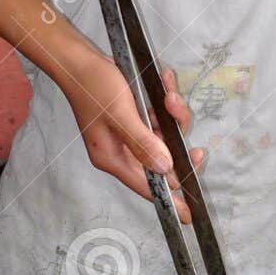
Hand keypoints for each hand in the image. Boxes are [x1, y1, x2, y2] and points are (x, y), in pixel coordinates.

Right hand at [58, 45, 203, 223]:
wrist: (79, 59)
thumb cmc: (95, 87)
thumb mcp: (122, 115)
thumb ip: (143, 143)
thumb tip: (165, 168)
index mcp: (113, 158)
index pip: (146, 186)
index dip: (170, 199)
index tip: (188, 215)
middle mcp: (121, 150)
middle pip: (160, 160)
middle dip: (177, 144)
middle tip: (196, 147)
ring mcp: (128, 134)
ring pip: (163, 136)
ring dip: (171, 115)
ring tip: (169, 94)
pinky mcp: (133, 118)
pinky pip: (157, 118)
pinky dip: (163, 103)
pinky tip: (164, 82)